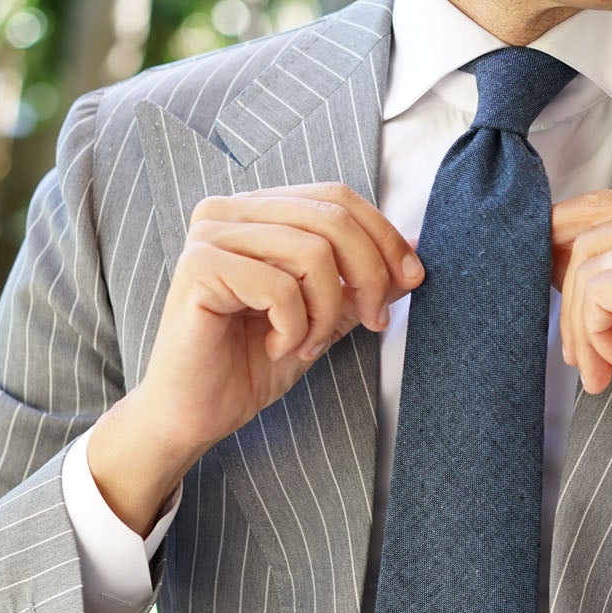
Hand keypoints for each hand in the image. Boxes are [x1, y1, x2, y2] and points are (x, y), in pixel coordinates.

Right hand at [91, 182, 422, 533]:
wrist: (196, 415)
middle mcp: (229, 211)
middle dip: (369, 276)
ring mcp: (210, 235)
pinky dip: (295, 327)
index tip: (412, 280)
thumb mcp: (324, 317)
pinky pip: (280, 286)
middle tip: (372, 324)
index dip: (384, 236)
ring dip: (327, 311)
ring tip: (308, 345)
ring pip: (312, 252)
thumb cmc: (251, 365)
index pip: (337, 197)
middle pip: (332, 218)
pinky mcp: (199, 267)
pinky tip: (278, 348)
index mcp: (257, 210)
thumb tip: (415, 249)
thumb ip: (360, 281)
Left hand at [551, 190, 611, 503]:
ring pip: (585, 264)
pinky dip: (593, 334)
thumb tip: (543, 227)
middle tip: (582, 352)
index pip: (603, 204)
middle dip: (571, 299)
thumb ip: (592, 258)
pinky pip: (596, 292)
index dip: (561, 240)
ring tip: (600, 363)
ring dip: (579, 324)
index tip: (547, 281)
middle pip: (587, 233)